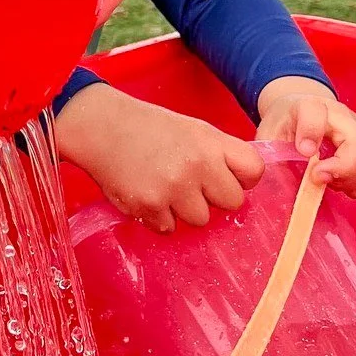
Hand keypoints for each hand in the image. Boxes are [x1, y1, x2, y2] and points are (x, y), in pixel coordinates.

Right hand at [56, 82, 263, 232]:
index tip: (225, 177)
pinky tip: (146, 194)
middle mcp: (196, 165)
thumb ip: (219, 153)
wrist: (101, 127)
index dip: (242, 178)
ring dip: (184, 210)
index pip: (254, 170)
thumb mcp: (191, 129)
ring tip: (163, 187)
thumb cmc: (147, 128)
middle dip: (214, 197)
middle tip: (191, 185)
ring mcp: (173, 188)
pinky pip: (169, 228)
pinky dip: (158, 217)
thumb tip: (242, 184)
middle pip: (232, 202)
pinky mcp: (150, 207)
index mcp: (210, 142)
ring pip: (200, 220)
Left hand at [256, 77, 355, 196]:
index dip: (311, 132)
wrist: (304, 110)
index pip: (315, 112)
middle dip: (342, 168)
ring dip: (350, 180)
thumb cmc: (286, 123)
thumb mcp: (270, 131)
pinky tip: (340, 186)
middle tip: (318, 178)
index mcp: (311, 106)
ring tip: (326, 181)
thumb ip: (271, 150)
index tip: (304, 153)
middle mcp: (343, 116)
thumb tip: (272, 177)